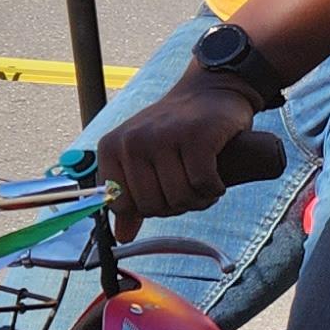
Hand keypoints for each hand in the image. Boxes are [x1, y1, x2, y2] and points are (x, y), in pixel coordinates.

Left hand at [93, 70, 272, 231]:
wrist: (210, 92)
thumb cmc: (175, 131)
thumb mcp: (144, 159)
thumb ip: (131, 199)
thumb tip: (123, 237)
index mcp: (112, 148)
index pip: (123, 205)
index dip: (149, 208)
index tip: (164, 192)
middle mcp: (132, 141)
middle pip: (153, 206)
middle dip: (177, 205)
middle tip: (189, 186)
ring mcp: (164, 136)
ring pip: (180, 197)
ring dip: (199, 198)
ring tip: (204, 180)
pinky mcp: (196, 135)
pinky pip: (204, 184)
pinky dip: (215, 188)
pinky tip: (216, 176)